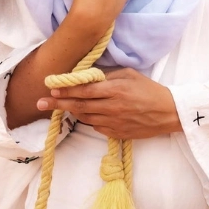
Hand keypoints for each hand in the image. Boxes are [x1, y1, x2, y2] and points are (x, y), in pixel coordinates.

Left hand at [37, 68, 181, 139]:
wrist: (168, 113)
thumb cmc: (148, 89)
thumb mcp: (129, 74)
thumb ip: (108, 75)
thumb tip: (88, 76)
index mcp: (115, 90)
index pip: (84, 90)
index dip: (66, 90)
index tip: (50, 88)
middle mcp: (112, 107)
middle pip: (79, 106)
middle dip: (58, 104)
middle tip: (40, 103)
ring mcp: (114, 123)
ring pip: (85, 118)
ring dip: (70, 113)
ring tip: (56, 108)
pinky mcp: (117, 134)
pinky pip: (96, 127)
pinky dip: (87, 120)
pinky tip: (82, 114)